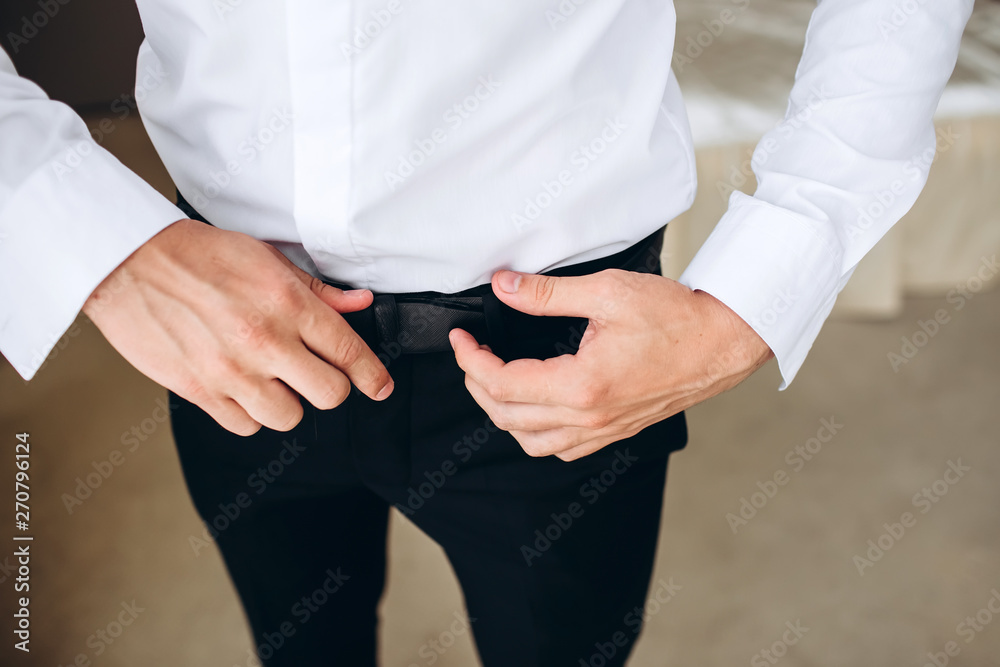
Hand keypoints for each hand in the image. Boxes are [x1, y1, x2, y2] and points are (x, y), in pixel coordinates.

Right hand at [83, 219, 392, 435]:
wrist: (130, 263)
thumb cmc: (200, 255)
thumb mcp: (267, 259)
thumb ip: (318, 291)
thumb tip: (360, 304)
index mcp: (288, 304)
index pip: (348, 353)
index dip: (372, 376)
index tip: (379, 387)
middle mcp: (266, 341)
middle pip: (329, 395)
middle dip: (329, 387)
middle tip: (314, 373)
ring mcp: (232, 371)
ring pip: (289, 417)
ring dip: (288, 402)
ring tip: (272, 379)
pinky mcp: (200, 390)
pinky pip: (245, 426)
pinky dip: (249, 413)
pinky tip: (241, 388)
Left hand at [449, 268, 772, 460]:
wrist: (722, 343)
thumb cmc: (675, 318)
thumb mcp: (606, 292)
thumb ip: (547, 293)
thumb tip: (504, 286)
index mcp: (582, 386)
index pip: (502, 384)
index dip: (471, 361)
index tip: (462, 339)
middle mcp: (589, 418)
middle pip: (507, 417)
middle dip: (477, 385)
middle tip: (471, 354)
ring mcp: (603, 430)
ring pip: (530, 441)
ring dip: (502, 414)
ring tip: (492, 381)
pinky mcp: (614, 431)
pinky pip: (560, 448)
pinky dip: (533, 432)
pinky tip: (532, 407)